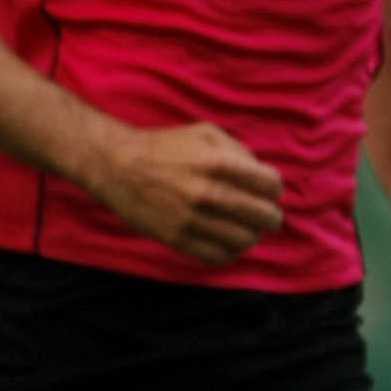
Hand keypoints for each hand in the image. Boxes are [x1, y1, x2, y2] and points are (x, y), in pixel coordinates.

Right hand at [87, 121, 283, 264]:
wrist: (117, 166)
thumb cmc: (164, 148)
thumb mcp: (206, 133)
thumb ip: (239, 151)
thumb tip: (262, 177)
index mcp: (219, 163)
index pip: (272, 186)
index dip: (273, 190)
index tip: (265, 192)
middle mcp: (209, 193)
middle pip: (265, 217)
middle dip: (269, 217)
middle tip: (262, 216)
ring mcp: (193, 219)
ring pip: (246, 241)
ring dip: (249, 236)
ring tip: (241, 229)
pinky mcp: (178, 239)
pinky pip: (219, 257)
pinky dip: (229, 252)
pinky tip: (223, 241)